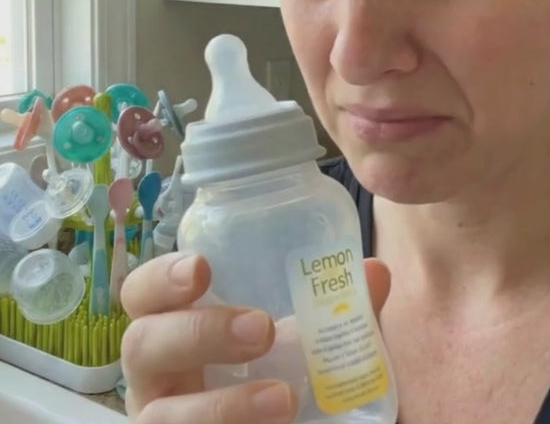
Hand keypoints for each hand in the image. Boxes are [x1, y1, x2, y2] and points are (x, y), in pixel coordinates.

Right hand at [120, 253, 390, 423]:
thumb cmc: (274, 374)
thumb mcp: (299, 342)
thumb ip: (332, 310)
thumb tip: (375, 271)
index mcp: (177, 327)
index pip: (142, 293)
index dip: (160, 277)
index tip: (203, 267)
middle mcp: (159, 374)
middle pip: (140, 344)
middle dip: (198, 332)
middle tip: (262, 327)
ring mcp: (164, 421)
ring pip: (160, 416)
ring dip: (223, 404)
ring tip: (283, 397)